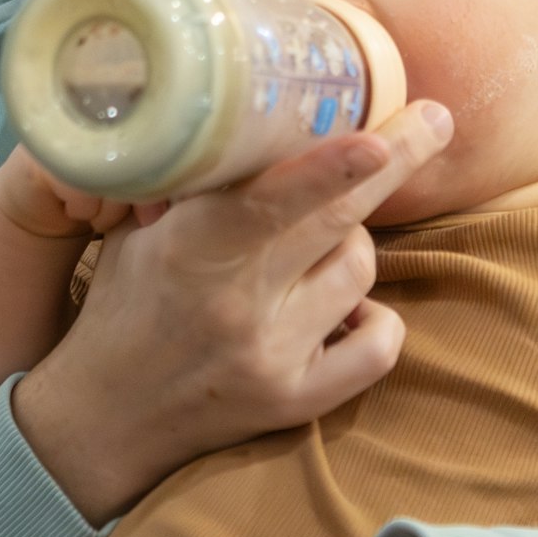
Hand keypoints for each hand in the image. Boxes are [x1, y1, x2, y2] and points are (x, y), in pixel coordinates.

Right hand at [13, 102, 453, 523]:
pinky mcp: (294, 401)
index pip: (267, 202)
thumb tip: (273, 116)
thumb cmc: (127, 306)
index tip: (378, 136)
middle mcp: (236, 305)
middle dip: (395, 160)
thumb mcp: (143, 235)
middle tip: (434, 119)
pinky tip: (348, 309)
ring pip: (361, 270)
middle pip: (338, 222)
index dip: (329, 167)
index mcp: (189, 250)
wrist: (103, 420)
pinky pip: (379, 346)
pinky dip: (375, 319)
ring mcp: (271, 355)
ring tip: (317, 243)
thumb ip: (202, 188)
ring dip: (352, 243)